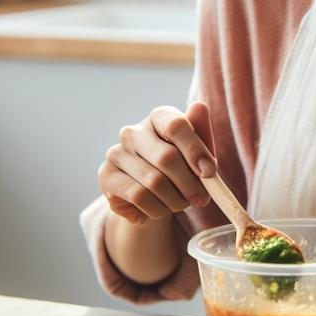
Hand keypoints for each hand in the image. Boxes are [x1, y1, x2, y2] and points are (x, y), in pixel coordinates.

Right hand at [98, 101, 215, 224]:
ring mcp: (116, 153)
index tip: (209, 173)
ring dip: (175, 200)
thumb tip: (199, 107)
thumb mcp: (198, 153)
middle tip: (201, 199)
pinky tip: (160, 208)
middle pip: (167, 157)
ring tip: (181, 203)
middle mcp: (133, 131)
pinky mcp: (106, 177)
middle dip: (190, 184)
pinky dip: (157, 209)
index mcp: (159, 117)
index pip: (176, 125)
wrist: (154, 198)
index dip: (195, 150)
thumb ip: (202, 133)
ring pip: (154, 182)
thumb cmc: (182, 169)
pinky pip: (138, 197)